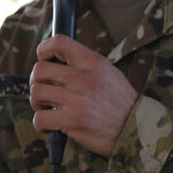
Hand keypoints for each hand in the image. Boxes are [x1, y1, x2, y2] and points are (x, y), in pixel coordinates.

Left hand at [29, 35, 137, 157]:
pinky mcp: (71, 120)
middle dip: (37, 81)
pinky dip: (40, 124)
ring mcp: (76, 99)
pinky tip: (50, 127)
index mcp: (93, 62)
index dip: (44, 49)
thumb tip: (59, 60)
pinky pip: (40, 118)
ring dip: (37, 103)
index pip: (59, 42)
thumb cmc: (122, 103)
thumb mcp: (109, 73)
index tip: (43, 58)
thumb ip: (86, 65)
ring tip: (47, 109)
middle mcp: (83, 78)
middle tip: (44, 91)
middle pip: (40, 70)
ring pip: (37, 93)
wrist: (136, 129)